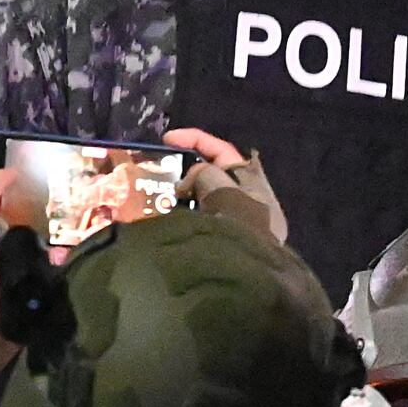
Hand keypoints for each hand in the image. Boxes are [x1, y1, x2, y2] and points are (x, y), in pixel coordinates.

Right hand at [165, 126, 286, 242]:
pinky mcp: (224, 244)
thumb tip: (185, 187)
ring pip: (202, 200)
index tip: (167, 139)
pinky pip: (198, 222)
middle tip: (160, 172)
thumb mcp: (216, 183)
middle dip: (185, 171)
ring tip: (155, 196)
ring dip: (181, 196)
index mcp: (252, 180)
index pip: (222, 152)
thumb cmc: (236, 217)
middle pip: (212, 176)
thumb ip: (200, 172)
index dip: (195, 139)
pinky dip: (181, 216)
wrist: (246, 267)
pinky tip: (164, 217)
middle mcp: (247, 200)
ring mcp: (237, 224)